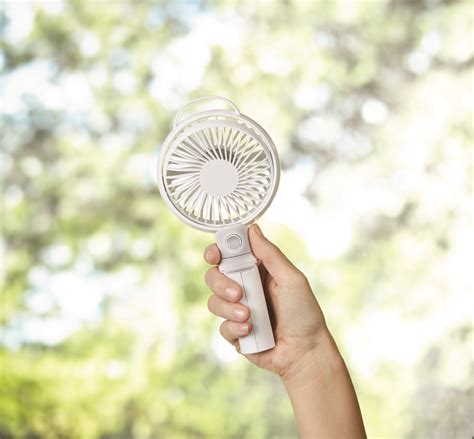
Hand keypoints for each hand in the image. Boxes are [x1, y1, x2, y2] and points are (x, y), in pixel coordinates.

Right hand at [204, 223, 330, 378]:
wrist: (305, 352)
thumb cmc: (304, 313)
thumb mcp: (291, 279)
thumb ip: (270, 255)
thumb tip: (252, 229)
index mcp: (257, 271)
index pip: (229, 254)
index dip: (217, 251)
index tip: (215, 255)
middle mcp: (244, 288)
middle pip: (214, 276)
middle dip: (221, 284)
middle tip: (239, 293)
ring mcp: (238, 310)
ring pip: (213, 302)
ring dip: (229, 309)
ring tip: (250, 318)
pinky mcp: (235, 332)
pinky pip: (222, 327)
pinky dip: (235, 329)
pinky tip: (251, 332)